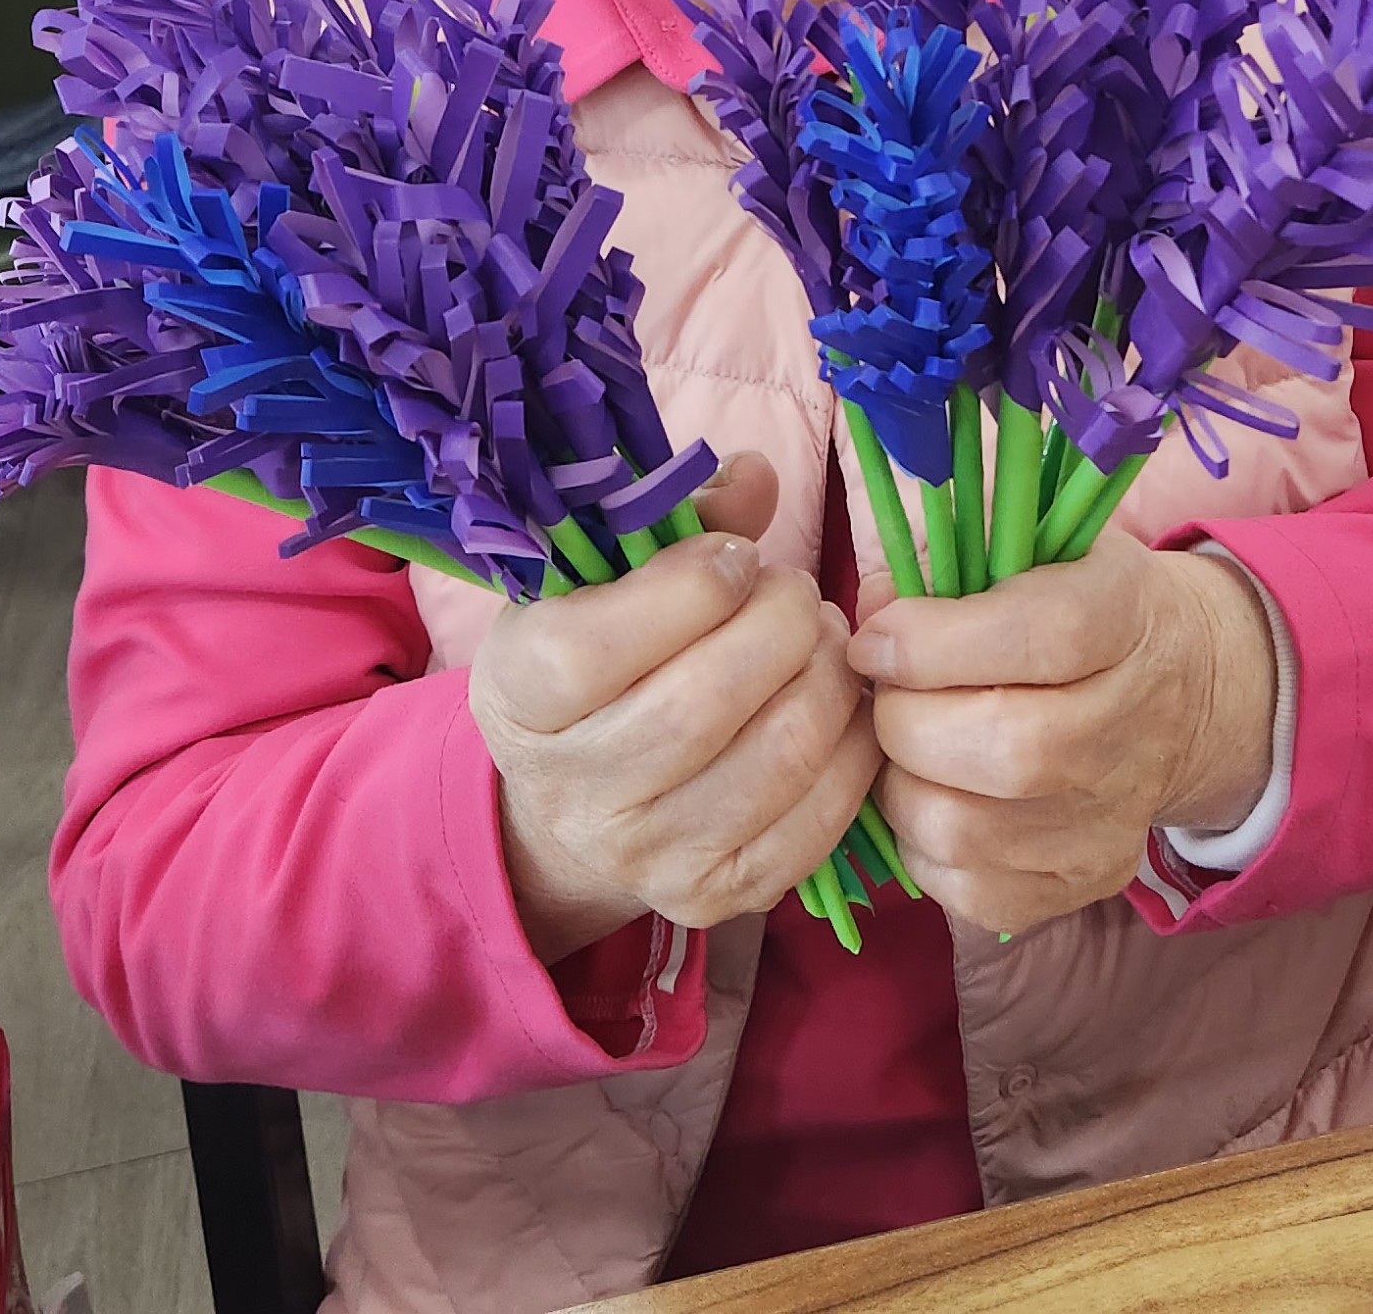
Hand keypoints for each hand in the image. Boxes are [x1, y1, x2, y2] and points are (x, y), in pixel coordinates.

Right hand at [471, 452, 881, 959]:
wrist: (571, 810)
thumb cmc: (591, 665)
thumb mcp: (594, 585)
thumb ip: (675, 521)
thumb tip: (759, 477)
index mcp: (518, 695)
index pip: (595, 648)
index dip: (689, 587)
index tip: (737, 556)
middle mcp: (575, 790)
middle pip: (703, 703)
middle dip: (781, 623)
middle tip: (797, 593)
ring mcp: (647, 856)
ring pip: (778, 757)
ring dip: (828, 677)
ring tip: (822, 639)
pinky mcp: (717, 895)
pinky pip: (820, 817)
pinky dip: (854, 746)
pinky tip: (840, 701)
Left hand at [849, 535, 1277, 934]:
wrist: (1182, 695)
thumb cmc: (1080, 606)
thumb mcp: (1036, 549)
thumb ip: (952, 562)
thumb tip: (873, 608)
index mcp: (1127, 616)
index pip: (1045, 638)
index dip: (935, 643)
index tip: (874, 640)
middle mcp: (1135, 726)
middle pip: (1006, 749)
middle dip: (905, 720)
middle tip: (885, 695)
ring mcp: (1113, 818)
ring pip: (967, 830)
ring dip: (900, 786)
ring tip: (905, 746)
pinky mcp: (1085, 881)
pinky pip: (967, 889)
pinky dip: (921, 844)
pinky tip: (932, 794)